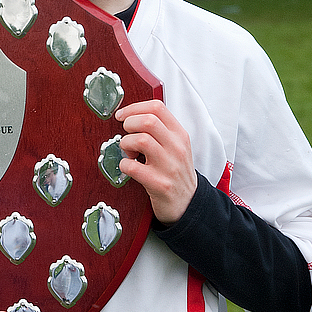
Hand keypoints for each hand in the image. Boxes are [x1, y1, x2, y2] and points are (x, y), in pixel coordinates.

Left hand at [114, 99, 197, 224]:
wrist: (188, 203)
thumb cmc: (176, 172)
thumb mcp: (176, 146)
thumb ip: (160, 130)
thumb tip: (132, 116)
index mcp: (180, 134)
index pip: (157, 107)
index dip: (134, 108)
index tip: (123, 115)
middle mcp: (177, 148)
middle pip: (148, 121)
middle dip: (129, 124)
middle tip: (126, 134)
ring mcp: (169, 166)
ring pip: (140, 140)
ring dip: (126, 144)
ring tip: (128, 152)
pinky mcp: (159, 184)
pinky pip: (133, 167)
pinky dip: (124, 165)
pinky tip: (128, 167)